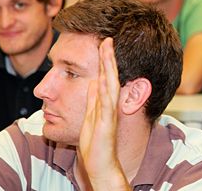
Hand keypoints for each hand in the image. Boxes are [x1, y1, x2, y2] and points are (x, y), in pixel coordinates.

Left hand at [79, 38, 128, 189]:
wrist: (101, 163)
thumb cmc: (95, 142)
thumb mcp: (91, 115)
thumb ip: (93, 98)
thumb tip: (93, 82)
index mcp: (104, 100)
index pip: (105, 75)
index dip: (105, 59)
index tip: (104, 42)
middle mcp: (110, 103)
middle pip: (110, 75)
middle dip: (108, 57)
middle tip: (107, 39)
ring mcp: (110, 112)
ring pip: (110, 84)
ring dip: (109, 67)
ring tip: (107, 51)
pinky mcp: (107, 121)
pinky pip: (107, 103)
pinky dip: (107, 89)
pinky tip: (104, 78)